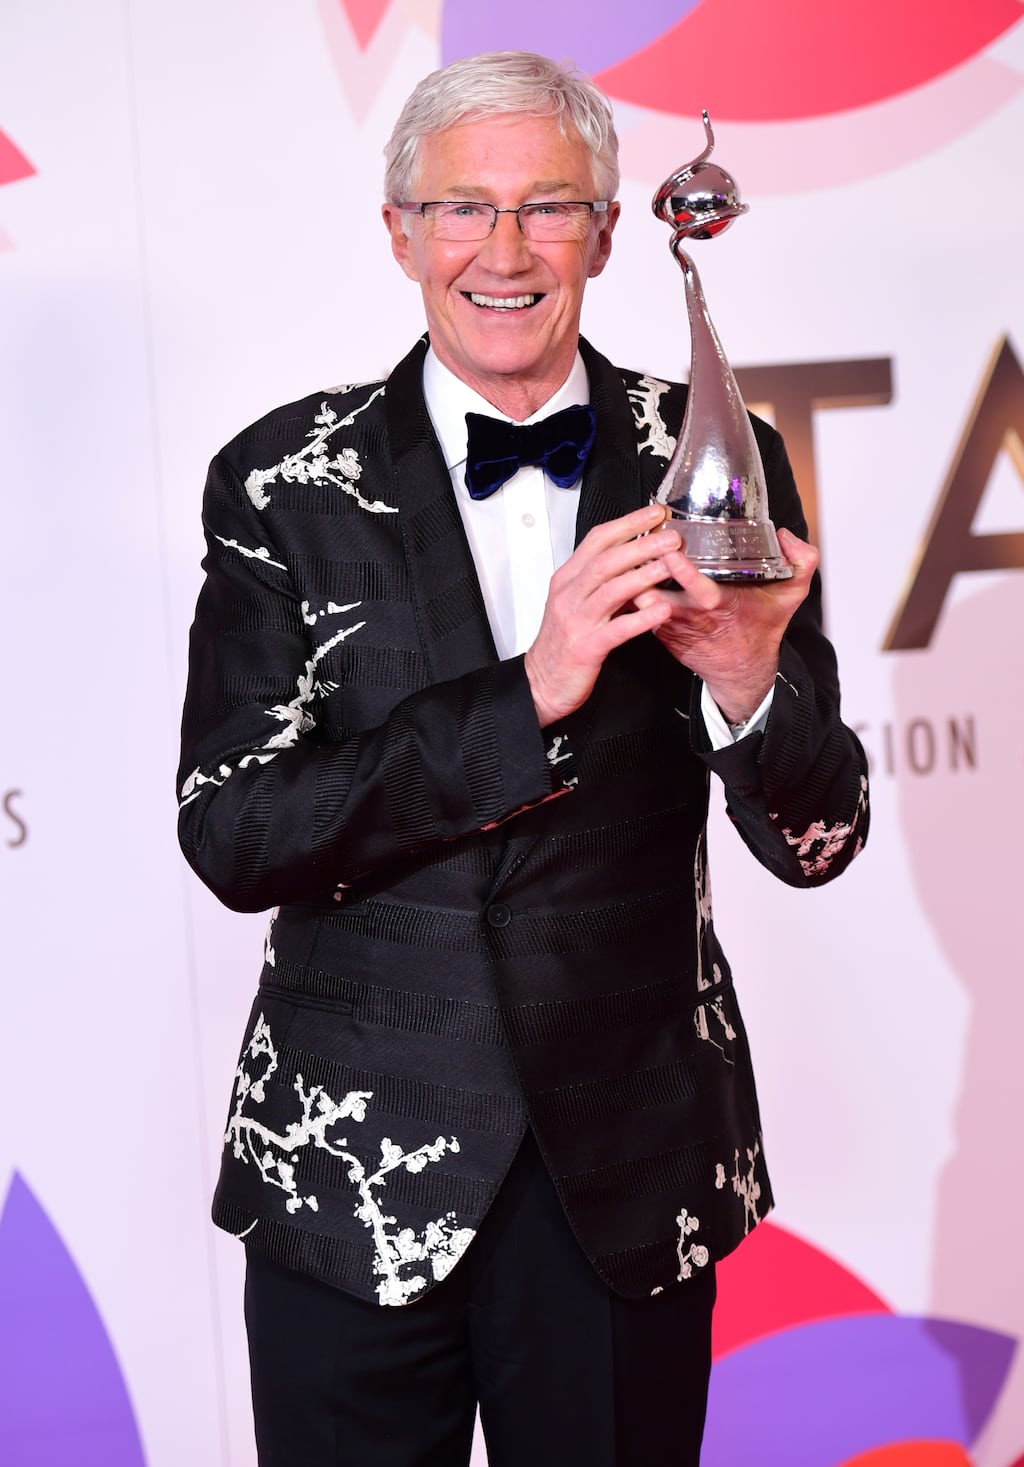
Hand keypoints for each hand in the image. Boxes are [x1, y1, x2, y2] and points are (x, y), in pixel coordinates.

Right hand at [524, 503, 684, 725]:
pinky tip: (661, 610)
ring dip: (643, 575)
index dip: (627, 524)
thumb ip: (599, 580)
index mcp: (568, 580)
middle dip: (641, 544)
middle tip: (670, 536)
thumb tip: (632, 558)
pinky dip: (641, 618)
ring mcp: (577, 621)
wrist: (541, 683)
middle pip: (606, 560)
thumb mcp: (575, 602)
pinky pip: (617, 629)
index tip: (654, 514)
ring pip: (611, 590)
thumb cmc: (562, 643)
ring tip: (670, 565)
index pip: (597, 540)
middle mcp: (570, 595)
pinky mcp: (587, 648)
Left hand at [634, 525, 817, 723]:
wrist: (740, 670)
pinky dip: (630, 589)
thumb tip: (786, 536)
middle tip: (635, 541)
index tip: (671, 552)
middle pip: (659, 594)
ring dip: (632, 579)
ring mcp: (672, 625)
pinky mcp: (658, 630)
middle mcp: (693, 617)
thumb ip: (801, 563)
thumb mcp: (790, 597)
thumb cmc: (761, 626)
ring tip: (626, 549)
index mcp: (723, 606)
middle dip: (645, 571)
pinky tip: (626, 567)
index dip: (684, 573)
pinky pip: (638, 609)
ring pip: (641, 601)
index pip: (700, 591)